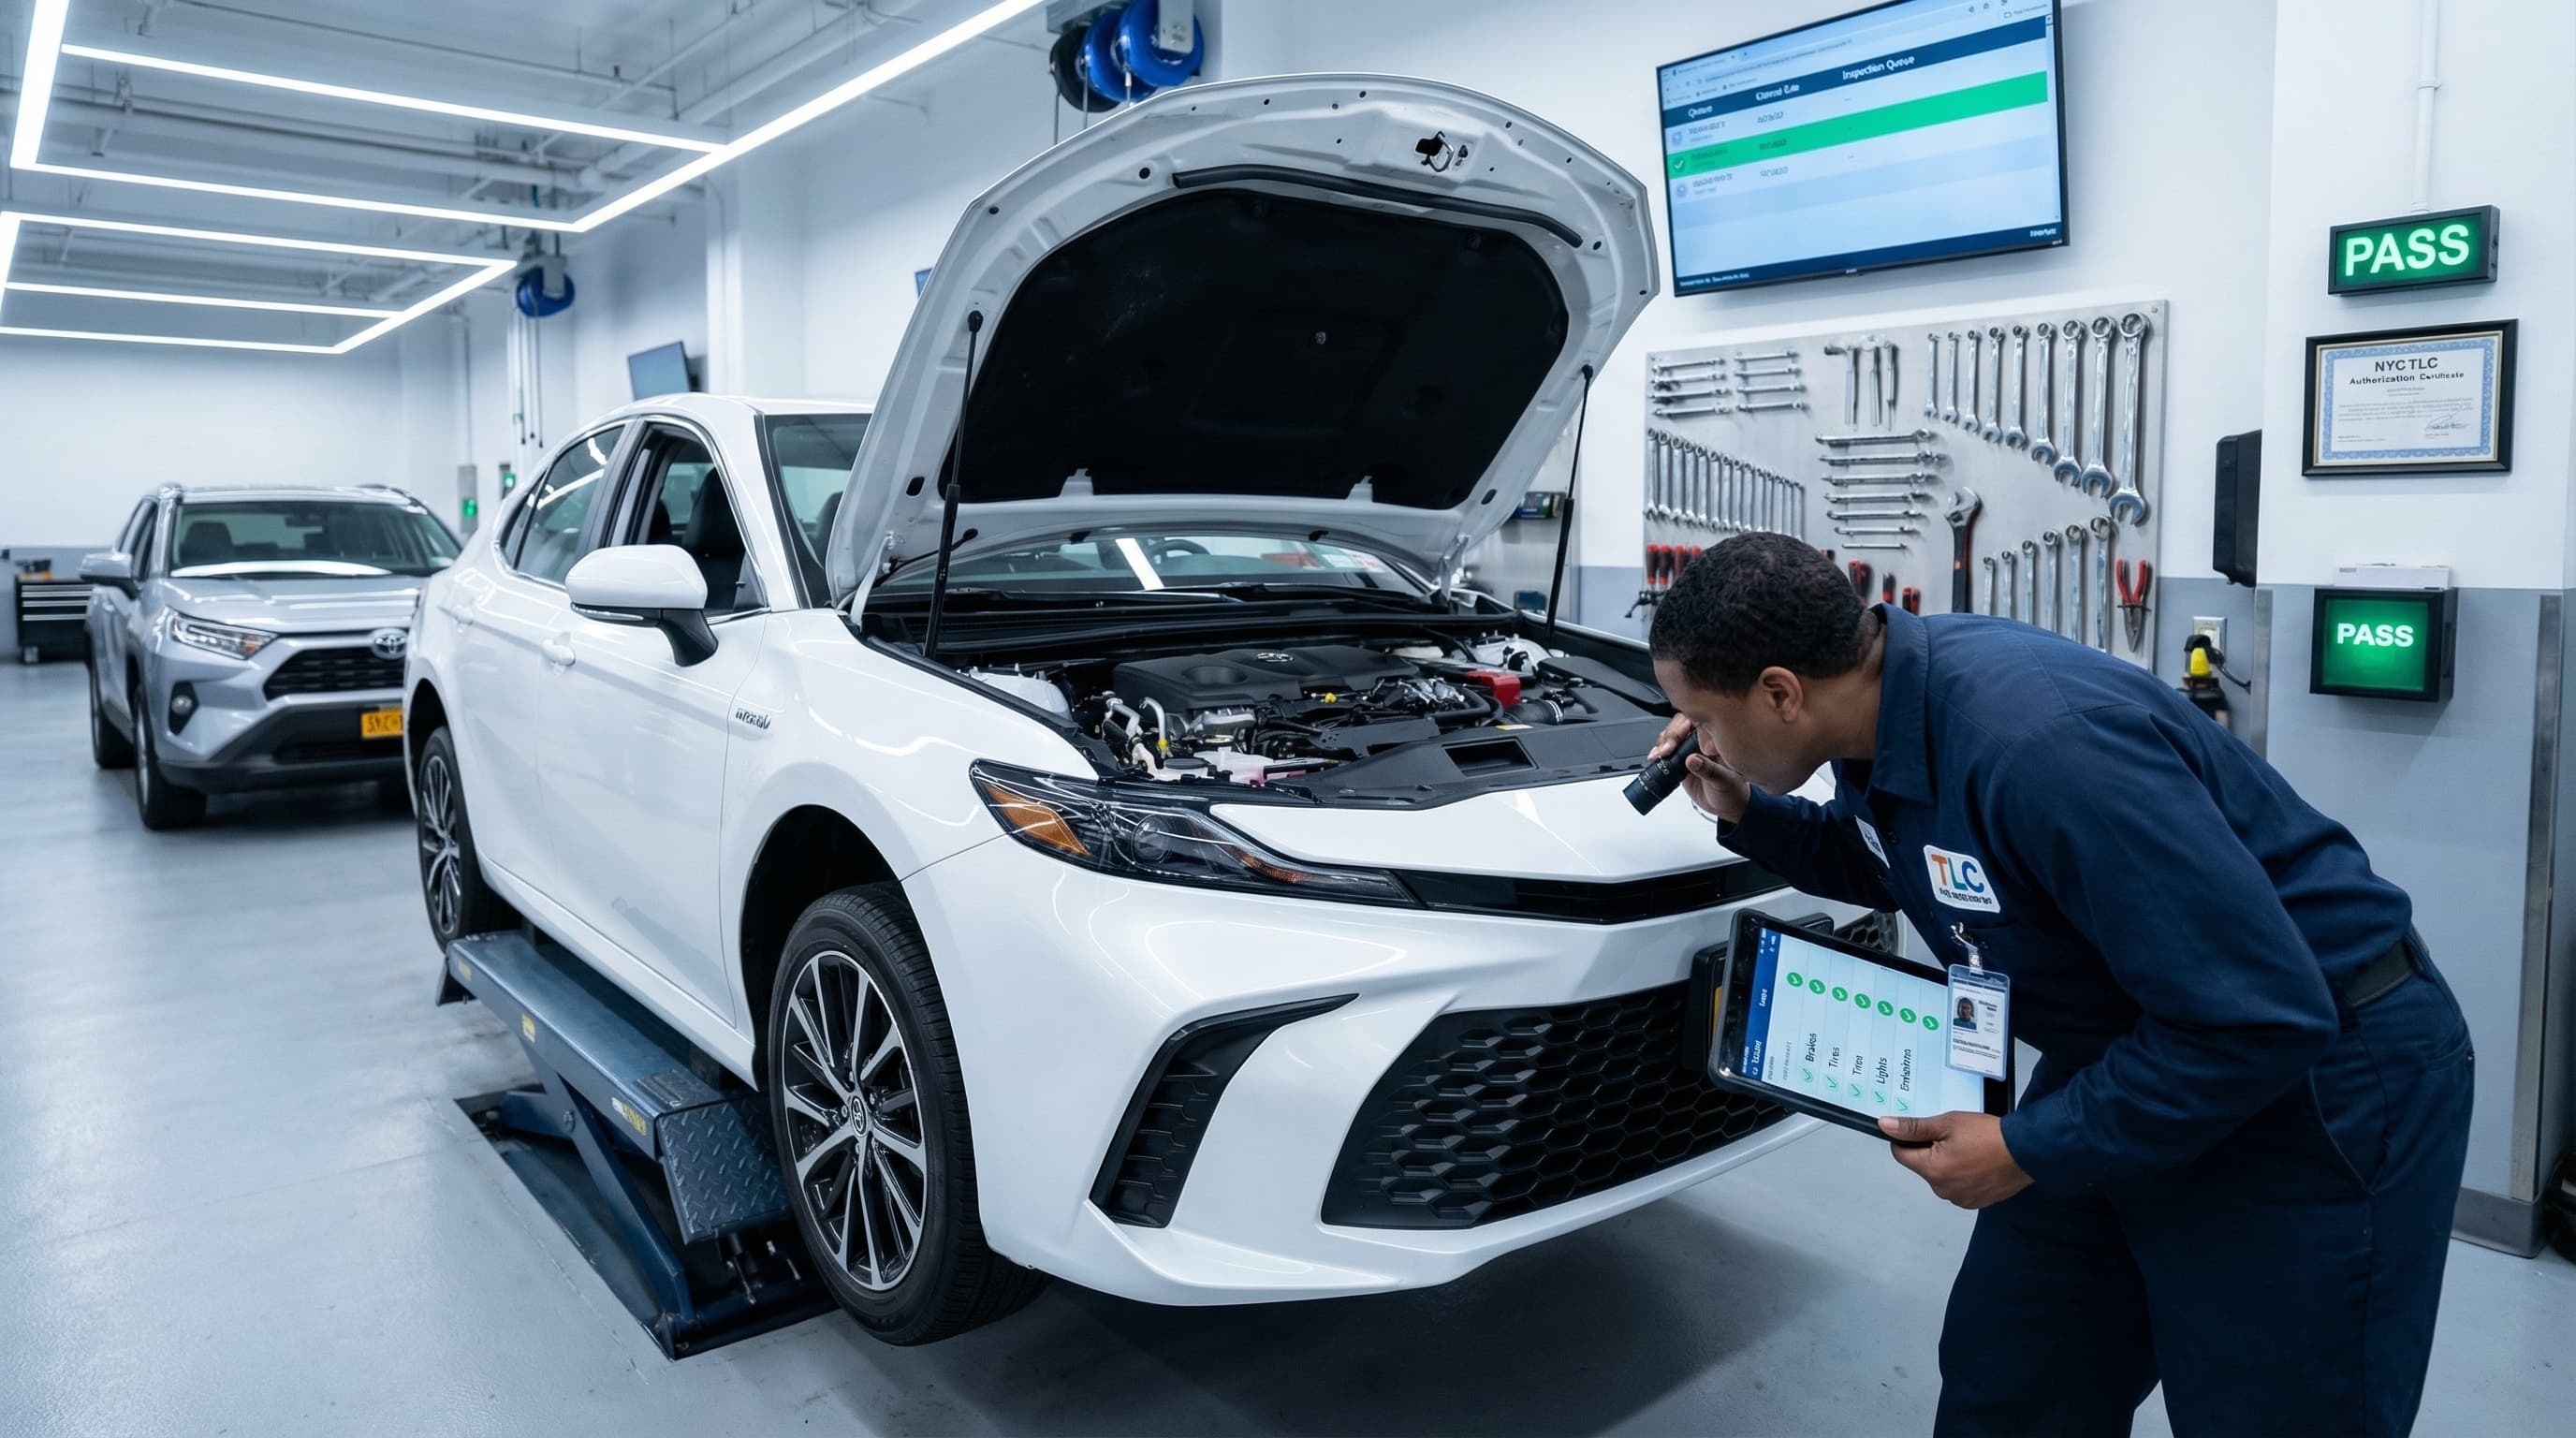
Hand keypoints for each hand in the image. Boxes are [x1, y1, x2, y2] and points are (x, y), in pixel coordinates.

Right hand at [1648, 715, 1752, 822]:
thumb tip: (1692, 760)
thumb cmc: (1733, 791)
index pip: (1700, 721)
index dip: (1686, 726)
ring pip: (1671, 735)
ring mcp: (1690, 749)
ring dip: (1662, 743)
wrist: (1725, 805)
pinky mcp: (1680, 759)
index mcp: (1717, 739)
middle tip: (1667, 750)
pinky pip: (1666, 750)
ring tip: (1659, 755)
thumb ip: (1710, 770)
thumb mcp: (1725, 781)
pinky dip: (1658, 752)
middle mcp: (1703, 740)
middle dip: (1671, 735)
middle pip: (1682, 725)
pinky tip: (1655, 758)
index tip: (1680, 737)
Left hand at [1879, 1112, 2031, 1208]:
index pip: (1901, 1155)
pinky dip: (1963, 1175)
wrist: (2026, 1151)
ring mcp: (1959, 1198)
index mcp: (1932, 1170)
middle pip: (1922, 1166)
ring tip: (1969, 1149)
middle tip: (1953, 1136)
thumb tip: (1886, 1125)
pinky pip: (1958, 1186)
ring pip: (1941, 1176)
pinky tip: (1977, 1162)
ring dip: (1947, 1163)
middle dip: (1931, 1150)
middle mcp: (1942, 1189)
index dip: (1907, 1139)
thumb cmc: (1989, 1136)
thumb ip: (1914, 1127)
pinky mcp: (1975, 1201)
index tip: (1921, 1131)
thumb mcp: (1947, 1123)